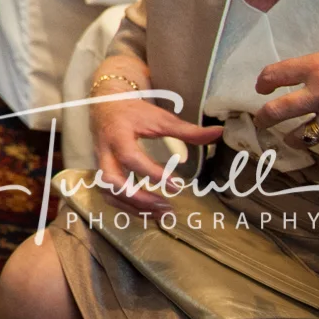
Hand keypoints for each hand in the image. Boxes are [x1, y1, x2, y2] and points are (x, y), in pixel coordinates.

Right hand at [89, 91, 222, 213]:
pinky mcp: (101, 171)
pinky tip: (148, 211)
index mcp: (118, 135)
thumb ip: (187, 130)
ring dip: (132, 206)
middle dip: (137, 197)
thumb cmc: (134, 111)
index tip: (177, 186)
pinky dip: (126, 206)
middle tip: (164, 205)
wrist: (105, 105)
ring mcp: (99, 162)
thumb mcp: (160, 117)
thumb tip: (218, 133)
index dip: (152, 174)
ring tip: (159, 213)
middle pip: (111, 180)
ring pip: (107, 191)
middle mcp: (104, 151)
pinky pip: (108, 194)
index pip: (130, 158)